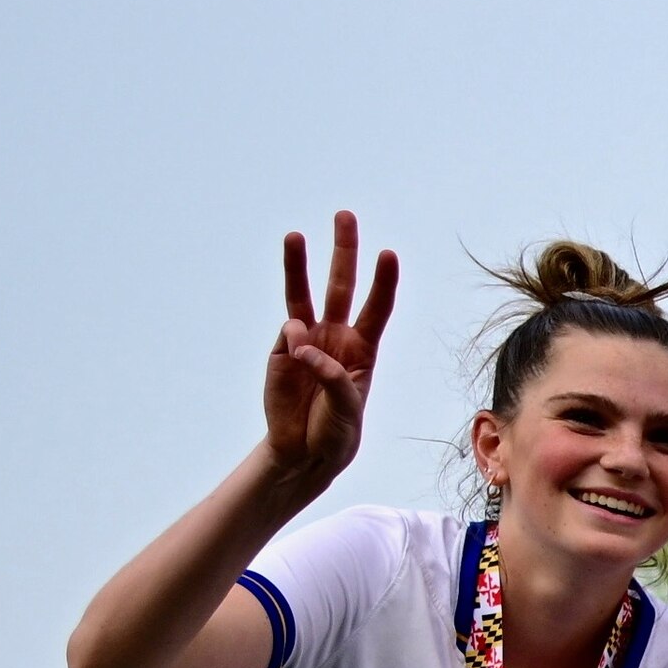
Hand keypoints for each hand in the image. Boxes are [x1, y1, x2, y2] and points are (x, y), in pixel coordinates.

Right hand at [260, 214, 398, 489]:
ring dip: (298, 265)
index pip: (377, 308)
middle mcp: (335, 337)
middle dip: (343, 251)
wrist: (304, 451)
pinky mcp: (280, 352)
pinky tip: (296, 357)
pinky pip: (287, 337)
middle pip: (340, 286)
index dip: (383, 281)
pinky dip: (293, 344)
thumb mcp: (347, 407)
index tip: (388, 253)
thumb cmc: (336, 430)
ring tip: (295, 236)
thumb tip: (300, 338)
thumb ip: (331, 375)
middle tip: (344, 216)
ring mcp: (304, 341)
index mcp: (363, 348)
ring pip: (302, 295)